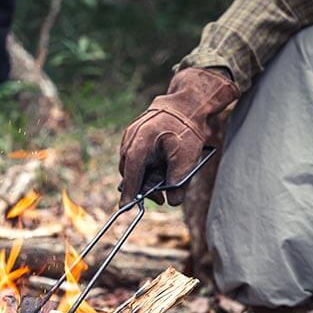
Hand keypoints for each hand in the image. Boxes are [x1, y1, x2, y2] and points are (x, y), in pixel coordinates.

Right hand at [118, 68, 238, 205]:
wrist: (187, 104)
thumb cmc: (186, 130)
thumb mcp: (186, 159)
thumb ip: (178, 183)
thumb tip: (172, 202)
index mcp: (139, 145)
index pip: (130, 175)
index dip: (129, 193)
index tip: (126, 208)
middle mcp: (130, 140)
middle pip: (130, 172)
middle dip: (143, 187)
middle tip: (160, 198)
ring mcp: (131, 135)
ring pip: (133, 164)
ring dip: (146, 176)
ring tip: (163, 182)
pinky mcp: (135, 134)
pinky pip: (137, 155)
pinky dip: (147, 165)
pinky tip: (161, 167)